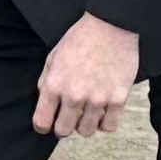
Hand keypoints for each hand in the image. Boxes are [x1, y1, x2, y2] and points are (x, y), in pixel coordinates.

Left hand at [34, 13, 139, 137]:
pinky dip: (105, 123)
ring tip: (87, 114)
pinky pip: (109, 126)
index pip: (42, 121)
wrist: (110, 28)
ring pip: (87, 131)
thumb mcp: (52, 57)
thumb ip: (46, 81)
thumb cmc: (79, 39)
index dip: (43, 126)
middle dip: (63, 127)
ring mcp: (97, 99)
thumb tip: (44, 101)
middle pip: (64, 131)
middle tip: (68, 119)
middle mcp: (74, 96)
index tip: (47, 124)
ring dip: (85, 125)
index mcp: (54, 85)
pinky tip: (103, 113)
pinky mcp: (118, 99)